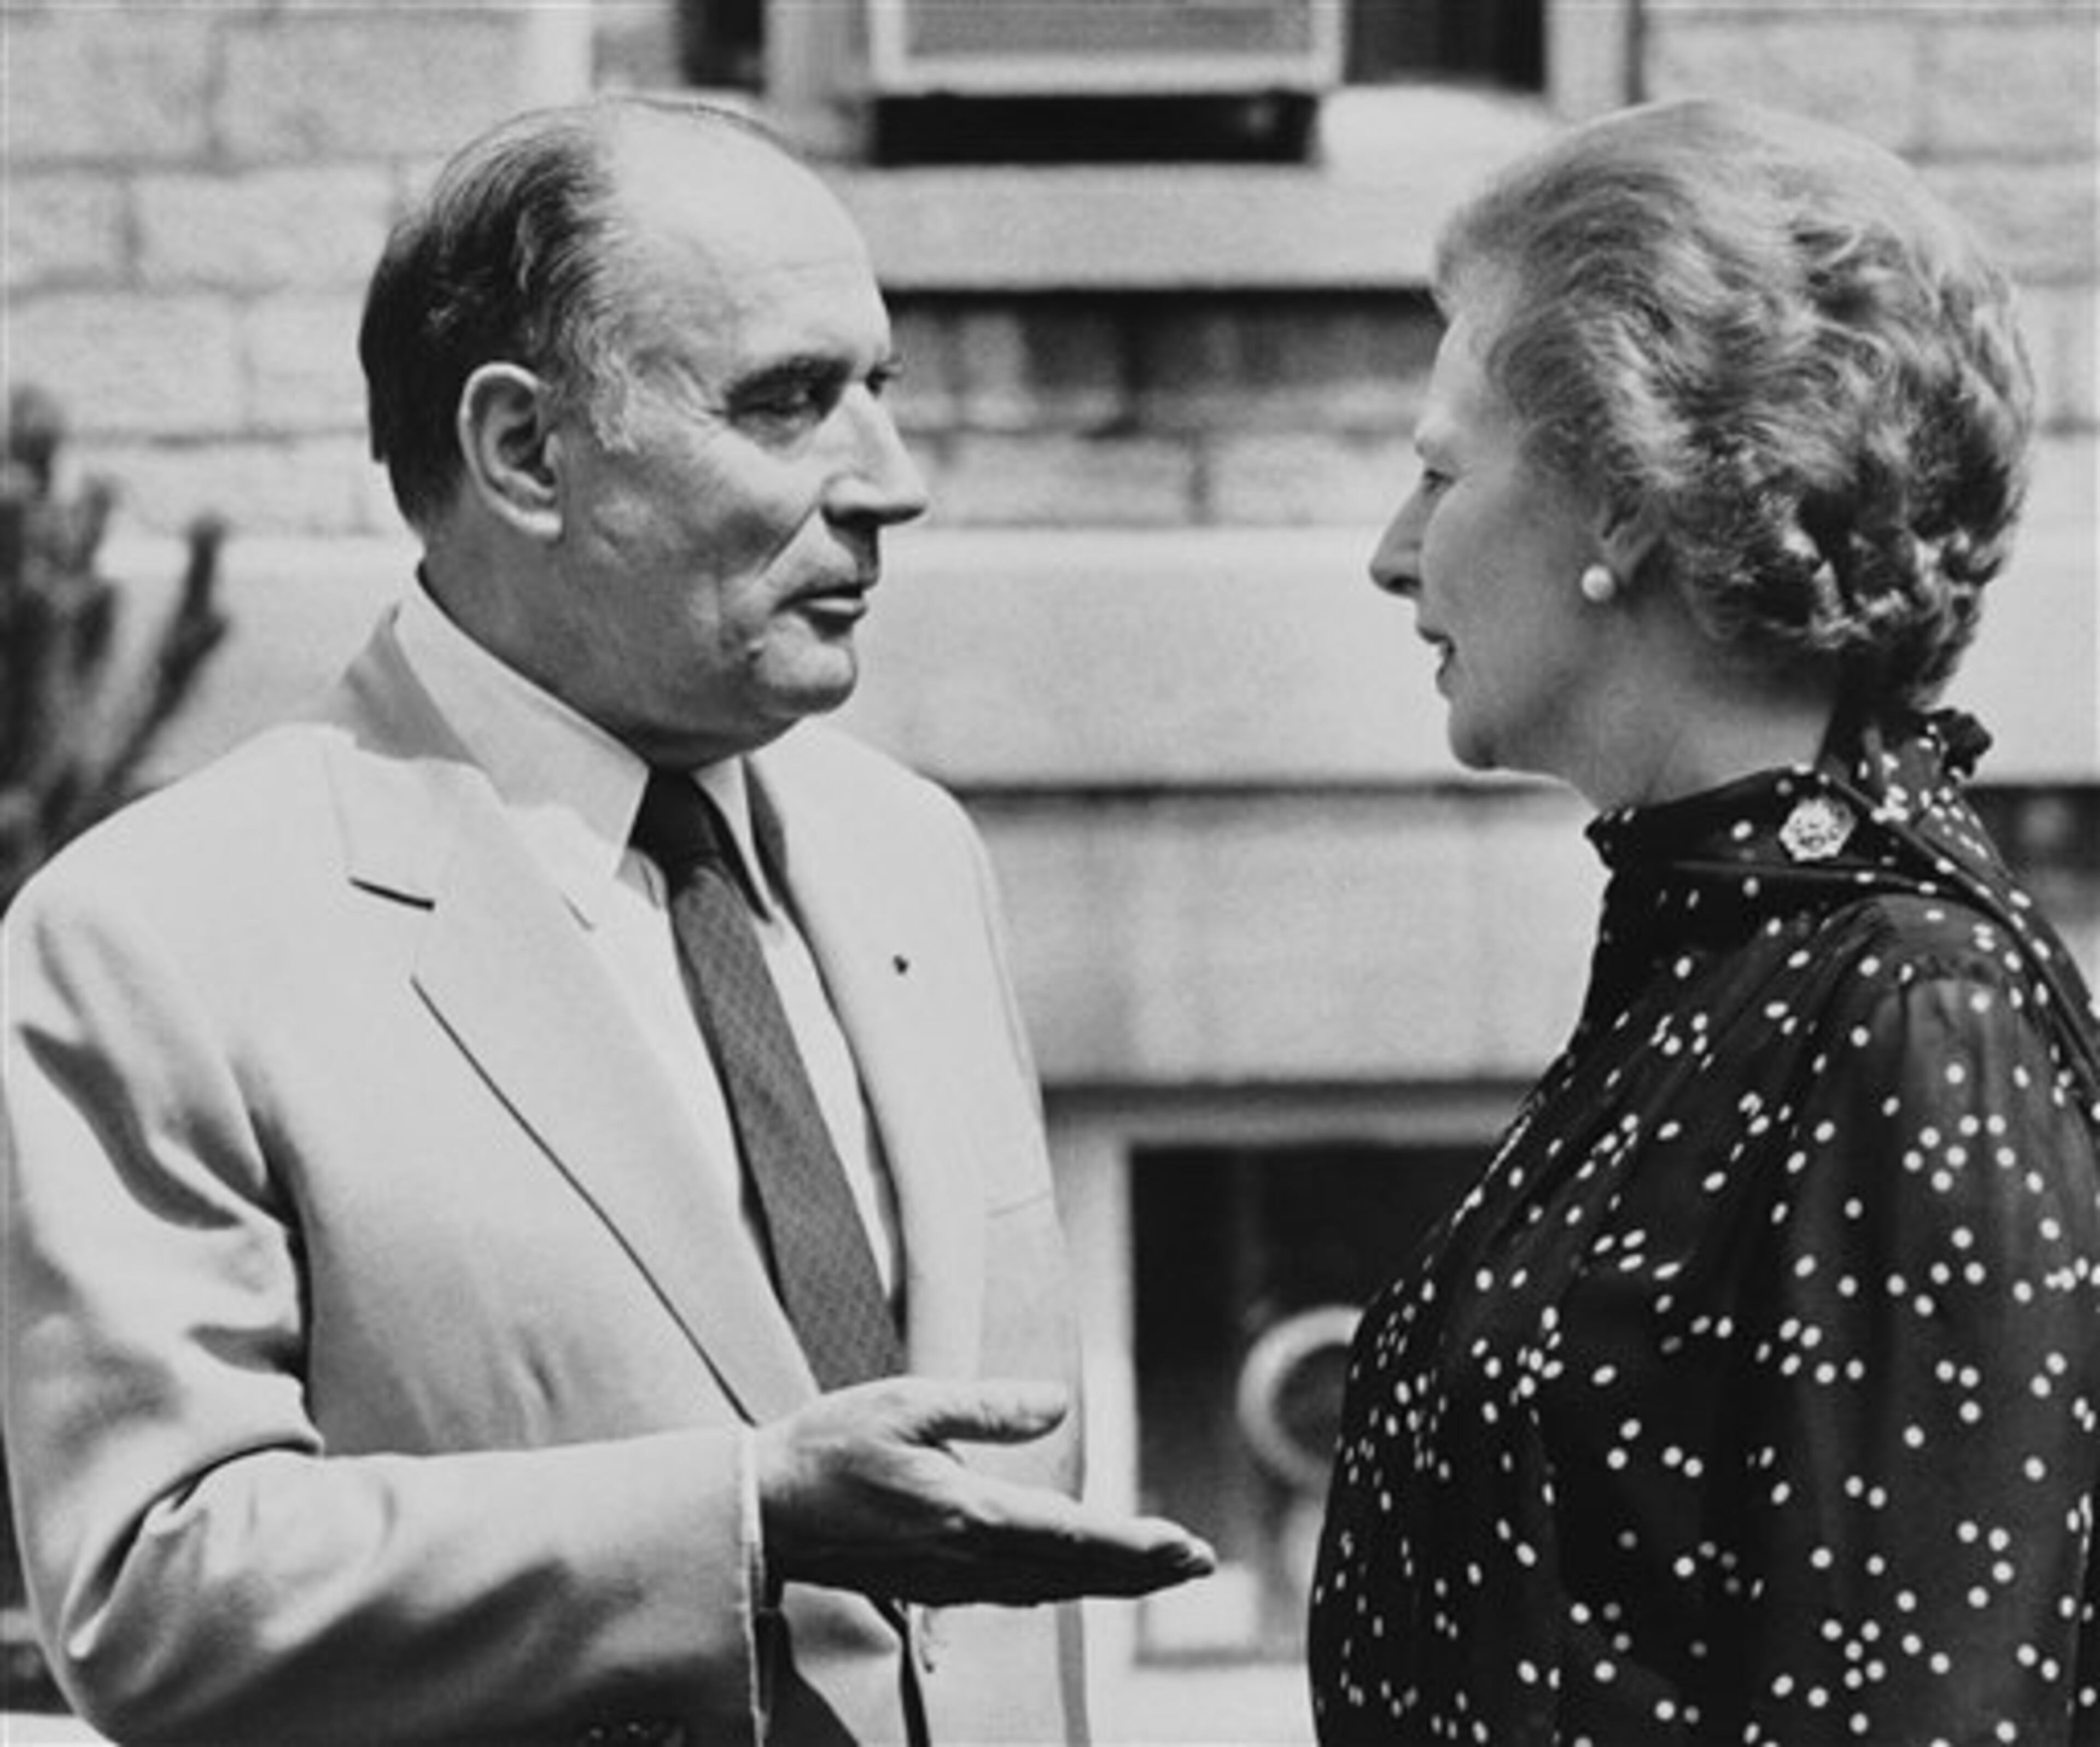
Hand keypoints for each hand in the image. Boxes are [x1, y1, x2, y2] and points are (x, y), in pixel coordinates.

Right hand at [753, 1376, 1214, 1605]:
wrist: (762, 1510)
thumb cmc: (828, 1446)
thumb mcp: (908, 1403)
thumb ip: (987, 1408)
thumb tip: (1057, 1402)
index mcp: (965, 1513)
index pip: (1072, 1535)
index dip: (1135, 1544)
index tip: (1187, 1546)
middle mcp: (965, 1558)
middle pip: (1073, 1572)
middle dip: (1142, 1570)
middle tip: (1199, 1564)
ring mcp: (948, 1579)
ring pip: (1048, 1587)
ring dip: (1109, 1581)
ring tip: (1159, 1571)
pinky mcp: (931, 1584)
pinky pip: (1013, 1592)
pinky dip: (1059, 1586)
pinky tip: (1075, 1577)